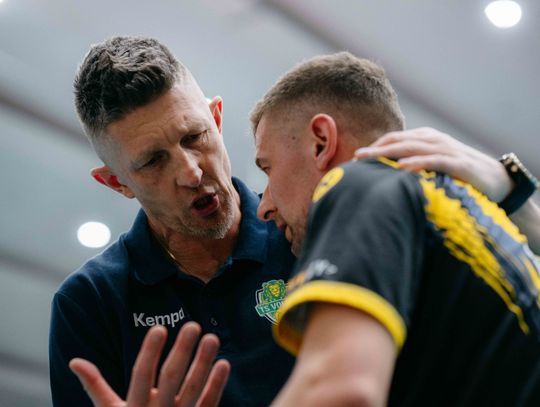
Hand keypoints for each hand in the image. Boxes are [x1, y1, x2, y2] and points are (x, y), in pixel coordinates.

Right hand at [69, 322, 229, 406]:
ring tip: (212, 338)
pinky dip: (217, 385)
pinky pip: (208, 404)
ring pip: (193, 388)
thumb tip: (75, 361)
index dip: (150, 352)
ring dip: (203, 363)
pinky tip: (224, 363)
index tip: (159, 329)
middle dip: (182, 351)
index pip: (141, 374)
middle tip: (193, 326)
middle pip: (171, 378)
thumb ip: (95, 386)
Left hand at [354, 127, 511, 201]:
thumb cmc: (459, 174)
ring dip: (389, 153)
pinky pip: (435, 161)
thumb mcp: (433, 165)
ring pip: (413, 148)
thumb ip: (412, 165)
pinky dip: (418, 163)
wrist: (497, 180)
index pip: (394, 139)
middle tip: (356, 157)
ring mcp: (446, 150)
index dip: (375, 146)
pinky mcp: (459, 164)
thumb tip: (386, 175)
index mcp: (426, 138)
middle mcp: (434, 140)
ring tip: (370, 159)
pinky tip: (402, 168)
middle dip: (376, 149)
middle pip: (399, 141)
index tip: (357, 157)